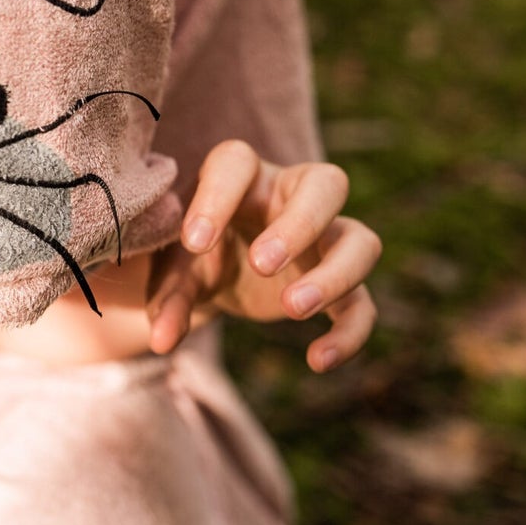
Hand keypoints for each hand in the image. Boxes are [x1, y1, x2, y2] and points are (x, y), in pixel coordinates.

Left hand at [144, 139, 379, 371]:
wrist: (219, 273)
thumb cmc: (198, 253)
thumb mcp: (176, 271)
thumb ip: (169, 299)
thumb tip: (162, 341)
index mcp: (243, 176)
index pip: (236, 164)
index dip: (217, 197)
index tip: (194, 242)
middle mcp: (293, 196)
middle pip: (326, 184)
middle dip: (300, 224)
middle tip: (262, 265)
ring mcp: (325, 238)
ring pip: (361, 242)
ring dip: (335, 275)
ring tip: (293, 309)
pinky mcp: (339, 283)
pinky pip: (363, 303)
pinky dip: (349, 334)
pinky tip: (317, 361)